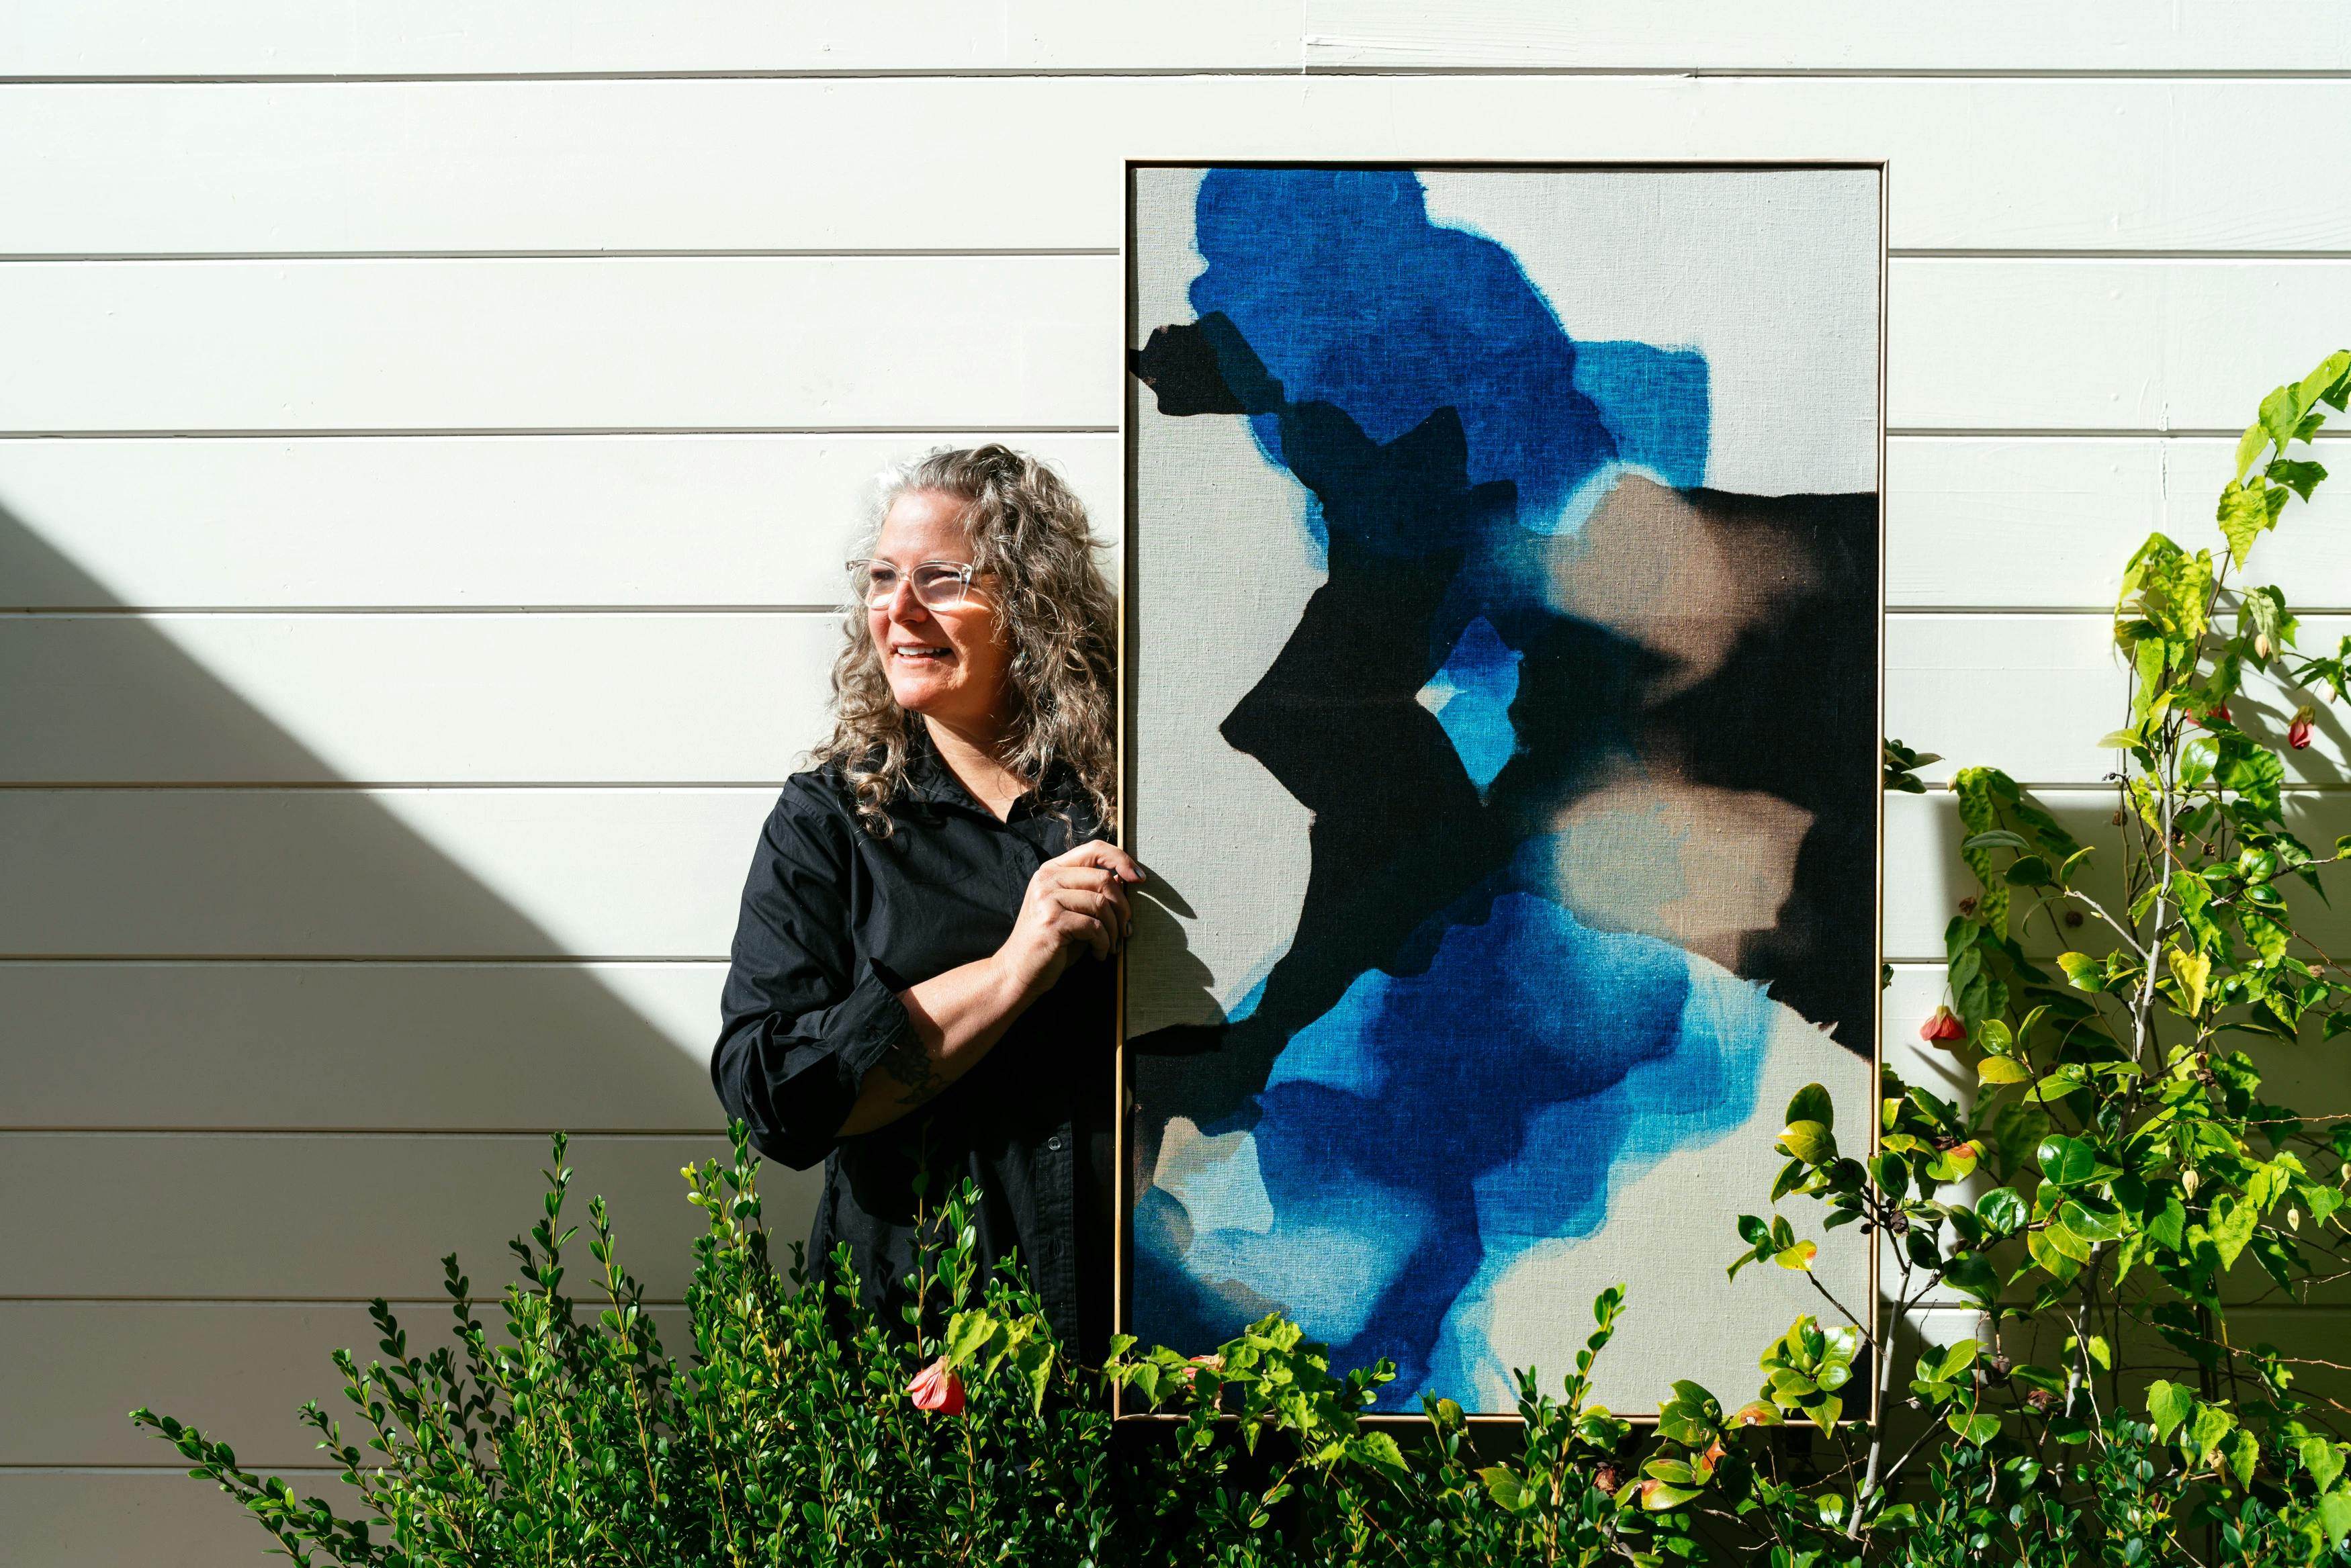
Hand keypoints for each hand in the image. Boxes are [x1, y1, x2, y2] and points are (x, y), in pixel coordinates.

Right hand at [995, 839, 1144, 1000]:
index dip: (1121, 859)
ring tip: (1112, 945)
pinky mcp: (1051, 921)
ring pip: (1101, 904)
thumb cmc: (1051, 942)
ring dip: (1114, 929)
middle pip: (1102, 878)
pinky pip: (1093, 927)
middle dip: (1123, 907)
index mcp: (1051, 870)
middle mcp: (1046, 879)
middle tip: (1126, 929)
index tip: (1139, 878)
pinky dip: (1103, 943)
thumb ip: (1093, 892)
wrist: (1018, 972)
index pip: (1094, 849)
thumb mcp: (1073, 911)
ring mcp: (1046, 898)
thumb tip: (1123, 877)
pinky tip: (1099, 954)